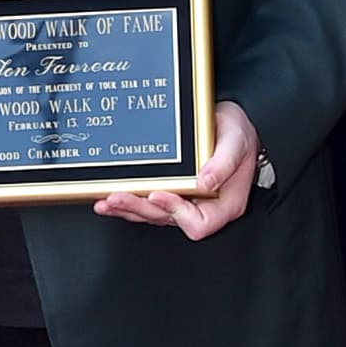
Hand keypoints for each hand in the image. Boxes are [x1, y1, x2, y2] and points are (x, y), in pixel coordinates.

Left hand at [97, 101, 259, 238]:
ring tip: (107, 200)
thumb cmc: (238, 135)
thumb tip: (205, 182)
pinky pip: (148, 204)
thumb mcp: (236, 142)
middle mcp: (203, 208)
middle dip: (141, 209)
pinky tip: (109, 198)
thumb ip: (223, 164)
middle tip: (118, 197)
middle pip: (168, 219)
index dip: (176, 213)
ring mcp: (185, 202)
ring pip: (153, 214)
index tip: (159, 195)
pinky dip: (129, 201)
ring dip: (129, 209)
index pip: (199, 223)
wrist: (230, 124)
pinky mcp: (171, 193)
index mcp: (224, 204)